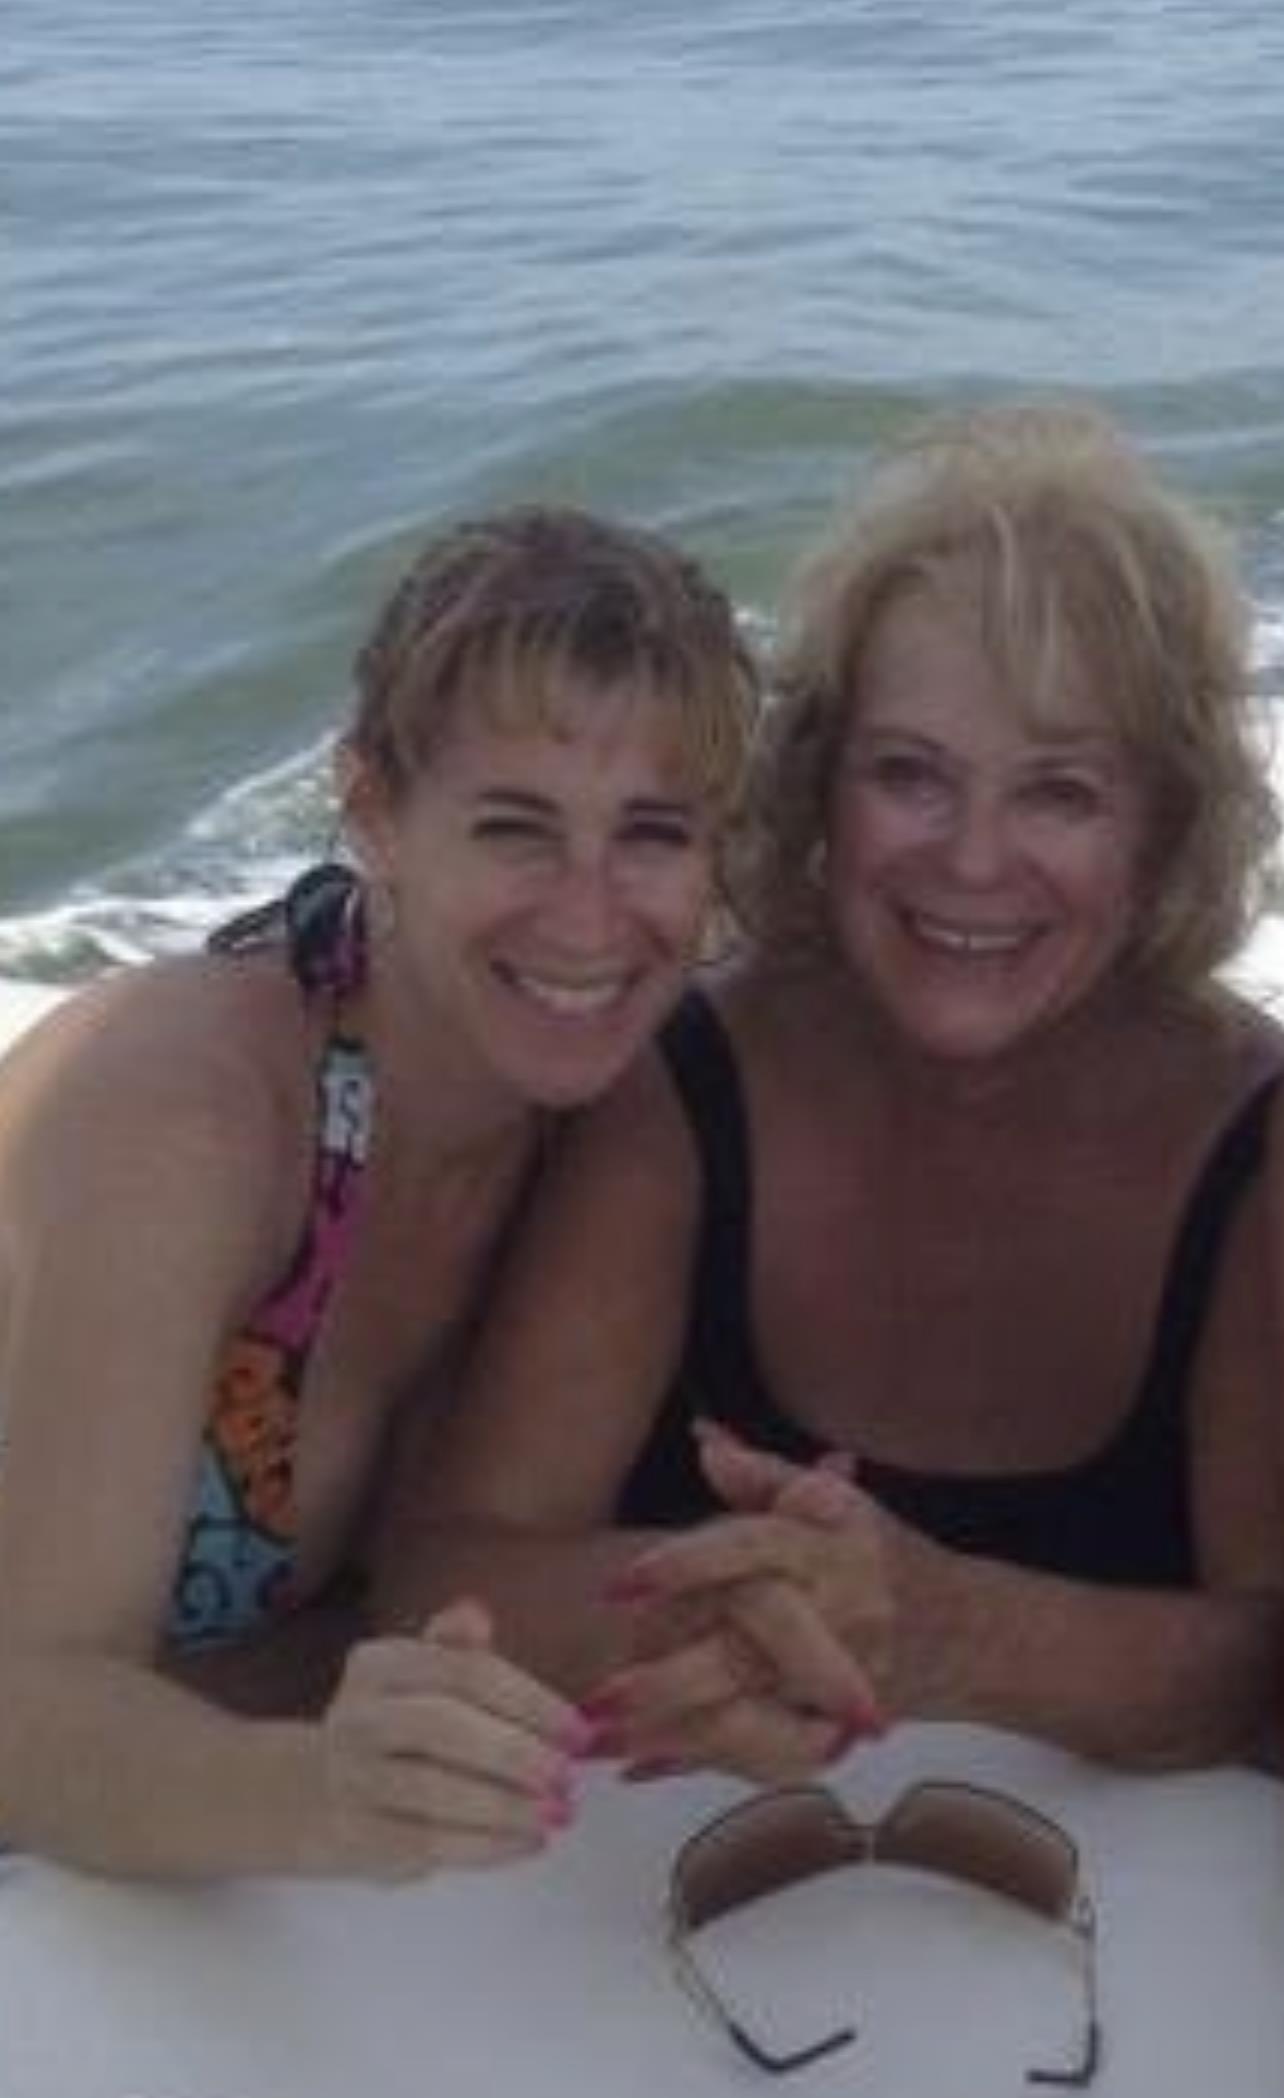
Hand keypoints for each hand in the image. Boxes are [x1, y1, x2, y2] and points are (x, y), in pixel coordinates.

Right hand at [314, 1598, 586, 1879]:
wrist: (324, 1794)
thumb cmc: (402, 1727)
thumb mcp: (426, 1678)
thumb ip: (459, 1650)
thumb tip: (476, 1614)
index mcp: (379, 1664)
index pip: (461, 1672)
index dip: (526, 1700)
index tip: (577, 1730)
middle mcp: (356, 1715)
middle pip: (442, 1727)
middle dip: (515, 1753)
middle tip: (569, 1776)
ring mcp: (351, 1778)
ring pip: (434, 1791)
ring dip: (506, 1805)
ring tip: (559, 1813)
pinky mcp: (357, 1836)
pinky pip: (428, 1843)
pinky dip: (487, 1846)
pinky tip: (529, 1841)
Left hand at [589, 1426, 888, 1784]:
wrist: (967, 1632)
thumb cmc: (878, 1554)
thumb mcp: (835, 1501)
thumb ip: (764, 1474)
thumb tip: (704, 1441)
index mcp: (828, 1547)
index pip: (752, 1550)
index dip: (686, 1565)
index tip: (619, 1583)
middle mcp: (833, 1618)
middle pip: (745, 1655)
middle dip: (670, 1680)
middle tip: (597, 1696)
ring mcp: (837, 1687)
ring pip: (748, 1720)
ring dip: (668, 1735)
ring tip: (595, 1741)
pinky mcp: (837, 1735)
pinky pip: (760, 1759)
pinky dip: (699, 1764)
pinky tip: (635, 1767)